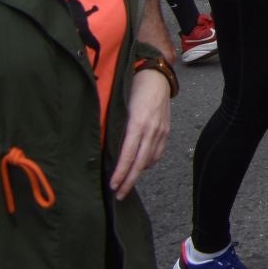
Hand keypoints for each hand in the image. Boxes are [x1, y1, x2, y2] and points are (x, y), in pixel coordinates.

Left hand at [109, 67, 170, 199]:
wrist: (156, 74)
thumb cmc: (132, 86)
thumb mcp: (118, 105)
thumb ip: (113, 126)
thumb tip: (101, 147)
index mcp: (137, 123)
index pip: (127, 155)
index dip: (120, 172)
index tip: (112, 185)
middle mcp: (151, 129)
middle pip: (140, 162)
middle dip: (129, 181)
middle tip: (119, 195)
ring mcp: (161, 130)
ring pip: (150, 159)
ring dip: (138, 173)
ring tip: (127, 183)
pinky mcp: (166, 130)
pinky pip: (158, 152)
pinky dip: (149, 162)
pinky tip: (141, 165)